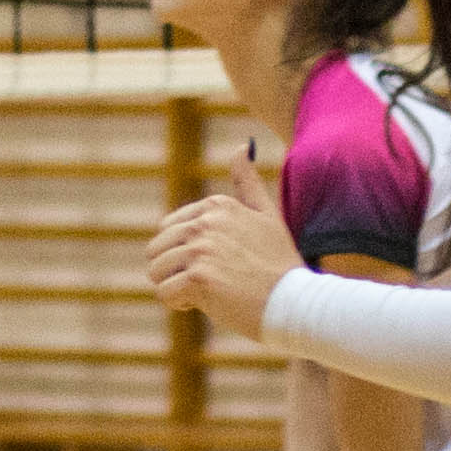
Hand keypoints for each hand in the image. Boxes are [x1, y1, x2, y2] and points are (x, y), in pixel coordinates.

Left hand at [147, 191, 304, 341]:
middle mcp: (205, 222)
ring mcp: (200, 249)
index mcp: (217, 205)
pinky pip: (164, 293)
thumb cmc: (279, 264)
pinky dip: (179, 304)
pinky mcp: (197, 277)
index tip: (214, 262)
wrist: (294, 303)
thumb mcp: (268, 214)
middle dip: (174, 270)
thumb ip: (247, 182)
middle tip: (207, 281)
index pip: (168, 229)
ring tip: (206, 292)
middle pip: (156, 249)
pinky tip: (206, 303)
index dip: (184, 252)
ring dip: (175, 287)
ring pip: (156, 271)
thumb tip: (240, 147)